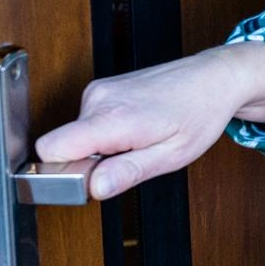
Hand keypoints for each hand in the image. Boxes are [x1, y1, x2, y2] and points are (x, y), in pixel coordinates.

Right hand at [34, 42, 264, 199]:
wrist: (214, 78)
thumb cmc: (200, 114)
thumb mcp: (172, 156)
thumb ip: (129, 172)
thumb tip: (96, 187)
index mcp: (113, 117)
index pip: (51, 149)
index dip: (64, 172)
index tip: (94, 178)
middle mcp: (99, 99)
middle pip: (62, 146)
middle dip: (89, 163)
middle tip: (132, 158)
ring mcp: (99, 90)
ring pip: (76, 136)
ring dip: (102, 147)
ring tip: (140, 140)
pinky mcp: (102, 88)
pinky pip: (88, 123)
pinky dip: (106, 133)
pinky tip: (136, 128)